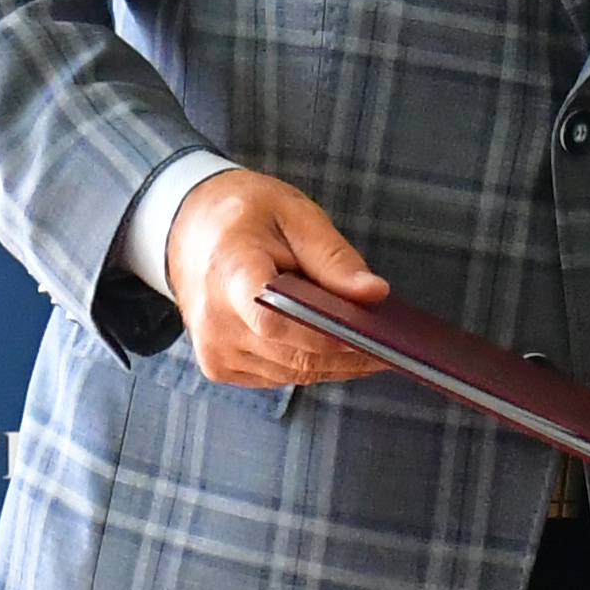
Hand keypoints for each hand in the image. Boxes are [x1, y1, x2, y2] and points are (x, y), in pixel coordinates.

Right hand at [171, 170, 391, 388]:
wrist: (191, 228)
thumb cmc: (245, 215)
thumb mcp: (294, 214)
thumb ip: (333, 257)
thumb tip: (375, 294)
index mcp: (230, 272)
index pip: (272, 317)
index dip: (323, 332)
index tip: (368, 331)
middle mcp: (215, 320)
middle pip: (294, 352)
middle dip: (351, 351)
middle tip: (398, 343)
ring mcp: (214, 350)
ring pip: (293, 372)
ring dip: (338, 363)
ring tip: (378, 346)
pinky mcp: (219, 367)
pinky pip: (279, 376)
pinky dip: (313, 365)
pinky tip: (340, 349)